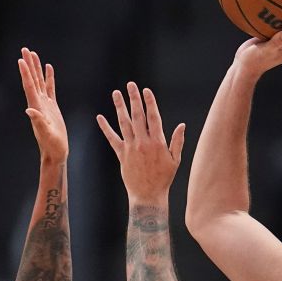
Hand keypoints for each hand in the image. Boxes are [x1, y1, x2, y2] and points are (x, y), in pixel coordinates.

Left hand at [18, 47, 67, 161]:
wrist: (56, 153)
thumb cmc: (52, 146)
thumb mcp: (46, 134)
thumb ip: (39, 122)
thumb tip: (29, 110)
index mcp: (36, 108)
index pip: (29, 86)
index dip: (25, 73)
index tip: (21, 60)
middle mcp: (38, 104)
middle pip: (32, 80)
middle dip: (28, 65)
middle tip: (24, 49)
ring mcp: (45, 104)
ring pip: (40, 81)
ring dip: (36, 68)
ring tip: (33, 54)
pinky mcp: (52, 107)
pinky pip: (50, 88)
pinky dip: (48, 77)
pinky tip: (48, 68)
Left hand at [97, 82, 184, 202]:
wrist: (148, 196)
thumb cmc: (164, 179)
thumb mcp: (175, 160)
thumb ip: (177, 141)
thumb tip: (182, 125)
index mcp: (157, 142)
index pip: (153, 117)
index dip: (149, 102)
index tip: (146, 91)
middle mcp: (143, 142)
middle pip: (137, 116)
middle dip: (134, 98)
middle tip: (130, 84)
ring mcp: (131, 148)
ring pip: (124, 123)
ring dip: (119, 107)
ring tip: (116, 93)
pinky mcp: (121, 155)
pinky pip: (112, 138)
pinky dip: (105, 128)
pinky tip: (100, 117)